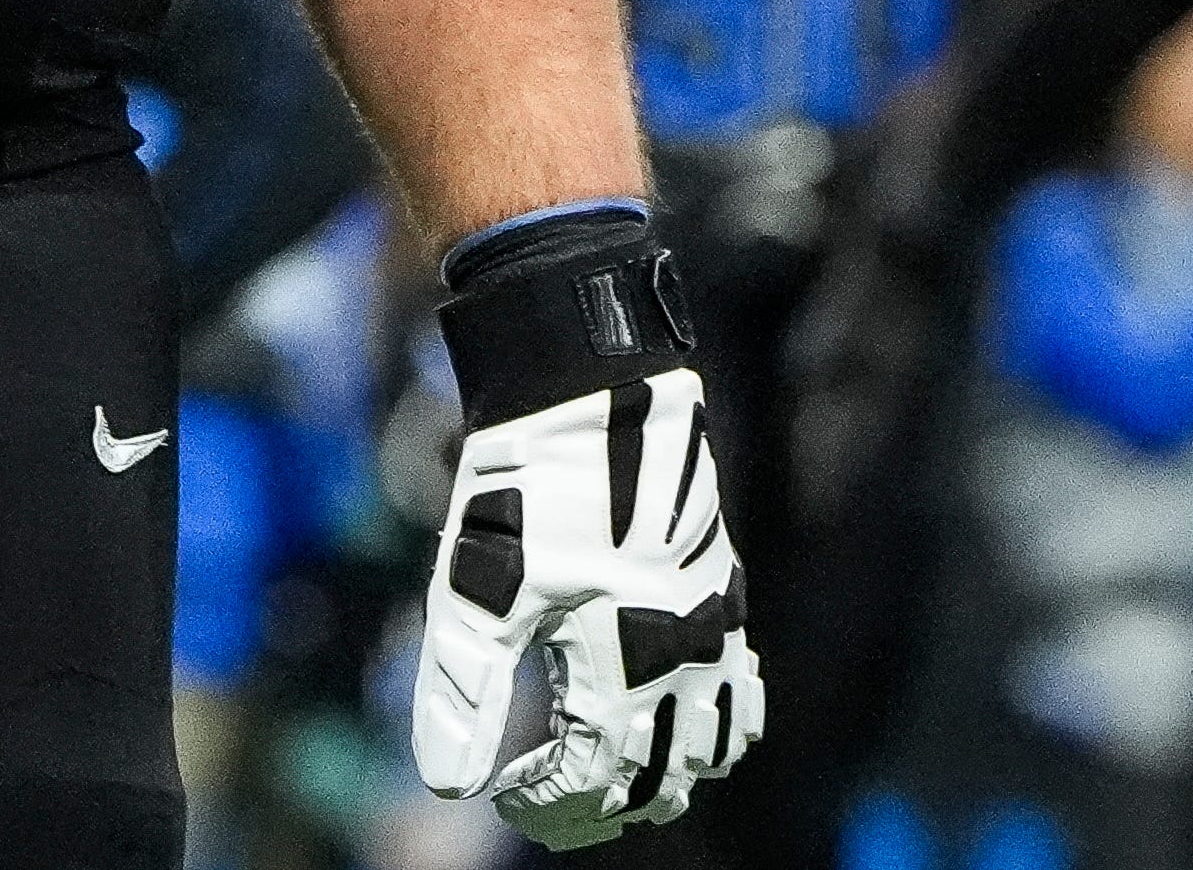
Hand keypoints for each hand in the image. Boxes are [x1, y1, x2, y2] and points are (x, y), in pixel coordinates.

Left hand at [413, 212, 763, 847]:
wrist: (595, 388)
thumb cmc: (529, 484)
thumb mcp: (481, 587)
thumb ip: (467, 691)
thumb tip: (450, 786)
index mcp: (627, 667)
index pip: (594, 779)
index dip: (545, 804)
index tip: (500, 796)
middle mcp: (686, 659)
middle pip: (660, 780)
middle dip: (598, 804)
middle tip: (540, 801)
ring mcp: (715, 628)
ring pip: (714, 748)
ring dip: (663, 777)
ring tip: (603, 774)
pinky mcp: (724, 593)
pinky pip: (743, 691)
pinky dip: (713, 727)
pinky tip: (669, 717)